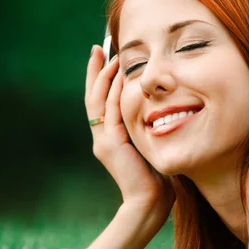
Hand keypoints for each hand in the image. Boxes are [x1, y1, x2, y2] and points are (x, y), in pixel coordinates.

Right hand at [85, 45, 175, 219]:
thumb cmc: (155, 176)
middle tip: (98, 48)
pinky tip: (121, 77)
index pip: (100, 102)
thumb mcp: (147, 144)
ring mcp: (103, 141)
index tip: (105, 57)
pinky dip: (114, 94)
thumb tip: (156, 108)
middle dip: (95, 71)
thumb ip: (144, 127)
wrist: (149, 200)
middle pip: (92, 97)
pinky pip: (110, 113)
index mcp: (109, 137)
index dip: (100, 79)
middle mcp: (102, 137)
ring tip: (109, 57)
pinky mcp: (110, 145)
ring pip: (97, 102)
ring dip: (104, 77)